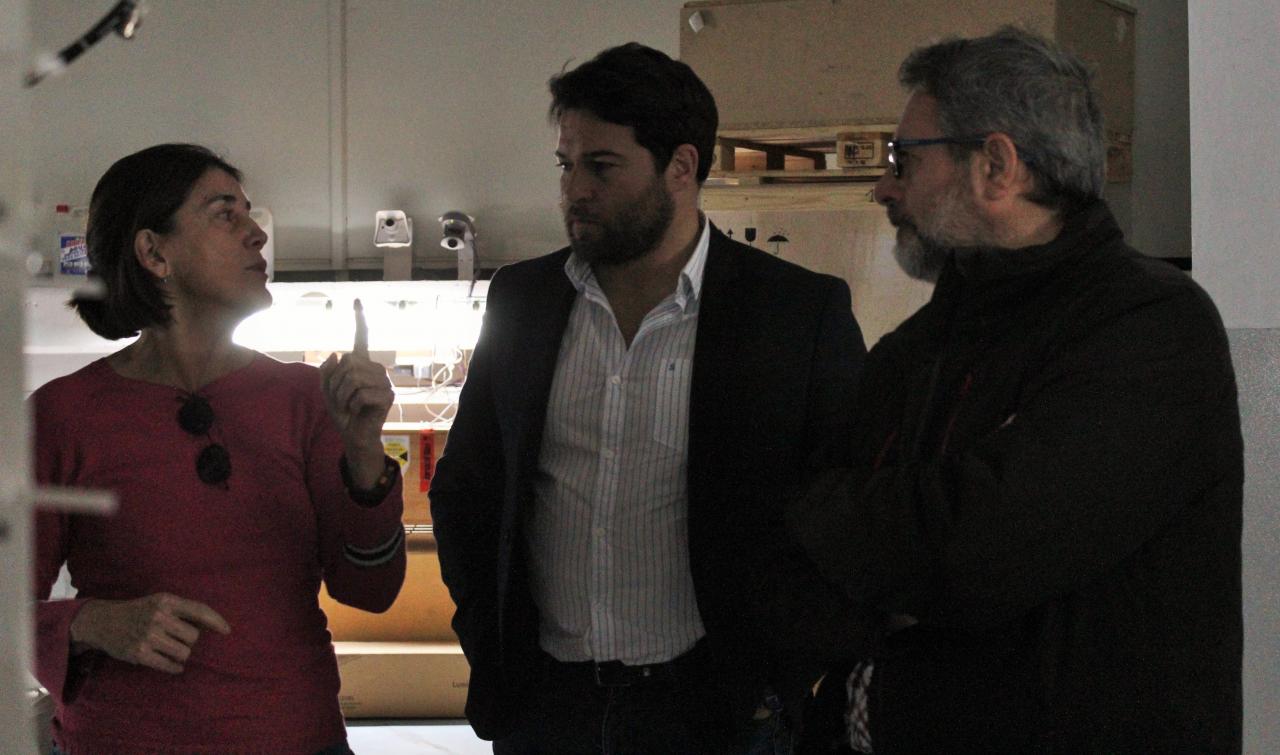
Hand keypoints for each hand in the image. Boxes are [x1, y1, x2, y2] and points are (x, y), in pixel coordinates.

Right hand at [69, 593, 230, 673]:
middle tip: (176, 639)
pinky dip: (174, 667)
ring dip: (181, 654)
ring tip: (170, 649)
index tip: (227, 631)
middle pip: (194, 637)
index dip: (216, 621)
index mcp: (166, 601)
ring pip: (184, 653)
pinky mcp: (140, 654)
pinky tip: (173, 665)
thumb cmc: (139, 612)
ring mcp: (148, 636)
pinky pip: (169, 666)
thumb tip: (212, 625)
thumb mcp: (159, 602)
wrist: (103, 622)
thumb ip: (183, 610)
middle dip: (189, 640)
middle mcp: (158, 617)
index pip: (199, 610)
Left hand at [319, 298, 393, 486]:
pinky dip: (352, 404)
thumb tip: (337, 353)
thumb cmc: (343, 412)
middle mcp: (375, 369)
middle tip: (340, 399)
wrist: (353, 435)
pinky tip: (357, 410)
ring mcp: (384, 382)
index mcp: (361, 364)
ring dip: (343, 395)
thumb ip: (327, 371)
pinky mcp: (387, 396)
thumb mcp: (327, 391)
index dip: (359, 319)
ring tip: (348, 406)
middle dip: (336, 383)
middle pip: (348, 363)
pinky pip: (361, 393)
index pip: (361, 338)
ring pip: (353, 378)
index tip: (357, 300)